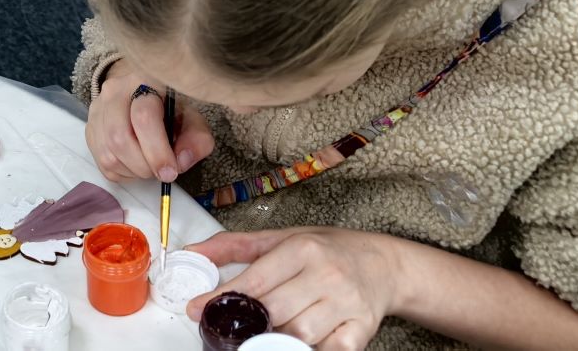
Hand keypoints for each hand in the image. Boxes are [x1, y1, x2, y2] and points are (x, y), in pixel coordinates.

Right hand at [86, 58, 214, 182]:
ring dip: (133, 171)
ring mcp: (97, 110)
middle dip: (144, 165)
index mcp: (144, 81)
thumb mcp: (192, 118)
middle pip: (119, 138)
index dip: (157, 151)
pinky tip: (136, 164)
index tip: (171, 171)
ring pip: (108, 153)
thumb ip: (196, 139)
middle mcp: (114, 91)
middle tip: (161, 172)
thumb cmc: (169, 108)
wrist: (141, 93)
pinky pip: (101, 162)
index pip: (143, 117)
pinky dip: (122, 173)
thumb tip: (180, 162)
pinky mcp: (90, 128)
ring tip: (149, 166)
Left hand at [187, 227, 404, 349]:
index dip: (223, 298)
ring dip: (279, 338)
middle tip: (236, 326)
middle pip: (274, 311)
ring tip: (271, 331)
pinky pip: (330, 350)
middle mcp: (326, 273)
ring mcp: (346, 302)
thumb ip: (234, 246)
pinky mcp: (362, 328)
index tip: (197, 309)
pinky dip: (313, 349)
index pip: (255, 279)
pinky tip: (304, 340)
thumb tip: (193, 253)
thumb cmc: (328, 250)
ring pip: (299, 333)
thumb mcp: (282, 238)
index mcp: (302, 248)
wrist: (384, 264)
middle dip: (250, 322)